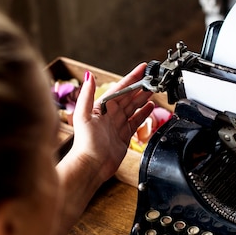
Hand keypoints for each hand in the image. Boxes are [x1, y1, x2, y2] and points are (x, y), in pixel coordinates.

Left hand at [69, 63, 154, 181]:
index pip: (120, 88)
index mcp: (102, 107)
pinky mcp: (124, 136)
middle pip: (129, 96)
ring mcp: (118, 125)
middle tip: (153, 78)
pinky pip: (136, 121)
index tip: (142, 68)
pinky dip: (144, 114)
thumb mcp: (83, 115)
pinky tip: (150, 107)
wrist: (92, 165)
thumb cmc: (85, 143)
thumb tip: (88, 76)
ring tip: (153, 89)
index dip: (132, 77)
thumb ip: (87, 95)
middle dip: (141, 86)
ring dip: (143, 98)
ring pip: (134, 107)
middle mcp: (110, 114)